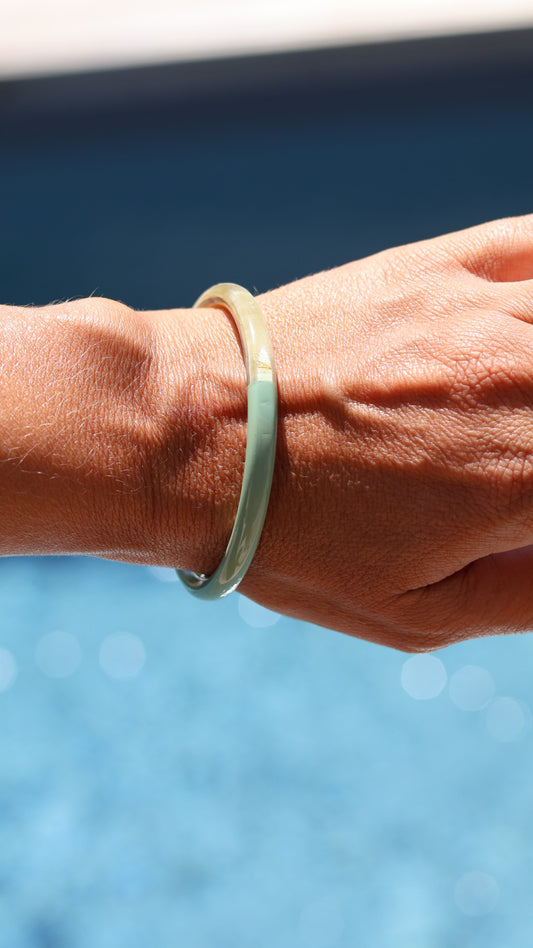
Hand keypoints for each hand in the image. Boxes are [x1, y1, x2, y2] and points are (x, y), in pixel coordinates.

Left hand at [230, 214, 532, 650]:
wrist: (190, 433)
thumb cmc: (294, 537)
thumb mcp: (414, 612)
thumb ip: (530, 595)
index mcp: (527, 480)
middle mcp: (524, 381)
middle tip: (525, 472)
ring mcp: (485, 312)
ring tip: (516, 421)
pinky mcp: (439, 267)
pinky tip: (532, 323)